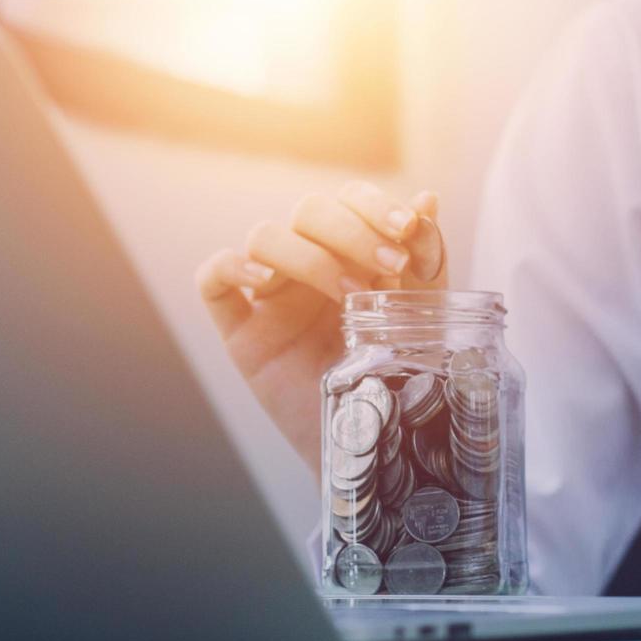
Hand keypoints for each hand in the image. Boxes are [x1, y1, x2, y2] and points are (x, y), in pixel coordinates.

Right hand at [195, 182, 447, 471]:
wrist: (377, 440)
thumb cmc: (402, 375)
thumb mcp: (423, 315)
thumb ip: (424, 261)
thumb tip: (428, 199)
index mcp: (351, 252)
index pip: (348, 199)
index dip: (374, 205)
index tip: (408, 229)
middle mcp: (307, 265)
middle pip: (308, 211)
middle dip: (352, 231)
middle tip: (391, 269)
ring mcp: (271, 296)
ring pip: (264, 237)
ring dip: (309, 256)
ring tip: (349, 294)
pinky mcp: (241, 331)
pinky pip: (212, 280)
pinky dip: (232, 267)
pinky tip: (266, 284)